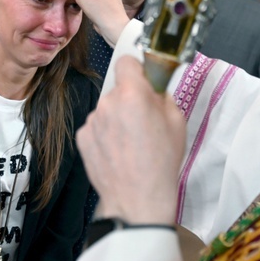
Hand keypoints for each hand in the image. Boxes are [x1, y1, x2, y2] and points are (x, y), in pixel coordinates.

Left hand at [76, 56, 185, 223]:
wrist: (137, 198)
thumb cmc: (161, 161)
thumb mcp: (176, 121)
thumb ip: (163, 96)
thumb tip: (154, 87)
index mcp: (133, 93)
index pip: (127, 61)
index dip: (136, 70)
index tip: (143, 82)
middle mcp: (107, 102)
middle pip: (118, 89)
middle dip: (129, 99)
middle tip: (143, 121)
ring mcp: (92, 120)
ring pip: (107, 109)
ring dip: (116, 118)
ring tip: (130, 143)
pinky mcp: (82, 137)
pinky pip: (96, 127)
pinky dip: (105, 134)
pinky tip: (117, 152)